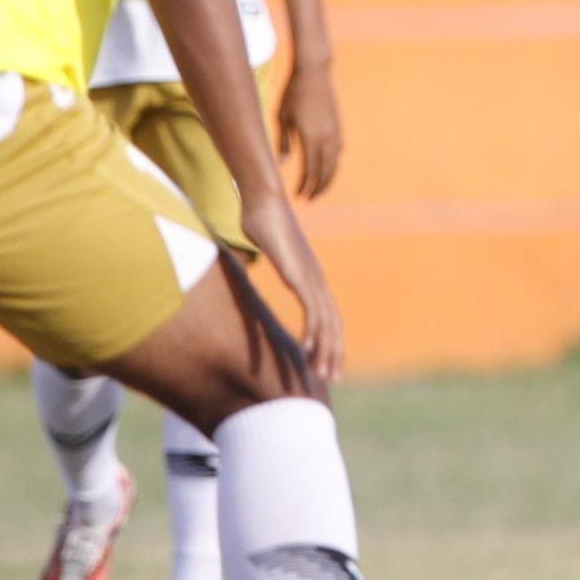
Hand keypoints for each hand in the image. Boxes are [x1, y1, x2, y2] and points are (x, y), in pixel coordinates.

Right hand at [240, 192, 344, 392]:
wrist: (263, 201)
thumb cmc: (260, 221)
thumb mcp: (264, 251)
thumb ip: (261, 265)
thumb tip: (245, 271)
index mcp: (311, 277)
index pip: (328, 316)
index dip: (330, 340)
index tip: (327, 362)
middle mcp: (317, 280)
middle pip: (334, 324)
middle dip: (334, 353)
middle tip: (332, 379)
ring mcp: (312, 278)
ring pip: (327, 322)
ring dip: (326, 349)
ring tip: (322, 372)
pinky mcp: (300, 276)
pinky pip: (312, 309)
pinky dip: (313, 331)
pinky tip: (308, 348)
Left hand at [277, 61, 344, 198]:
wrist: (314, 73)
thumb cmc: (293, 94)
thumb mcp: (281, 118)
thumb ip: (282, 142)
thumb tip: (281, 162)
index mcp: (311, 138)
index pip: (310, 170)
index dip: (305, 186)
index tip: (298, 196)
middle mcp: (327, 138)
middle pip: (326, 171)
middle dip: (318, 188)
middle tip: (309, 199)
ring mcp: (335, 132)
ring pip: (334, 163)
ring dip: (327, 178)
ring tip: (318, 188)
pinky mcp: (338, 126)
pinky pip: (337, 151)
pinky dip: (332, 163)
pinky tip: (326, 166)